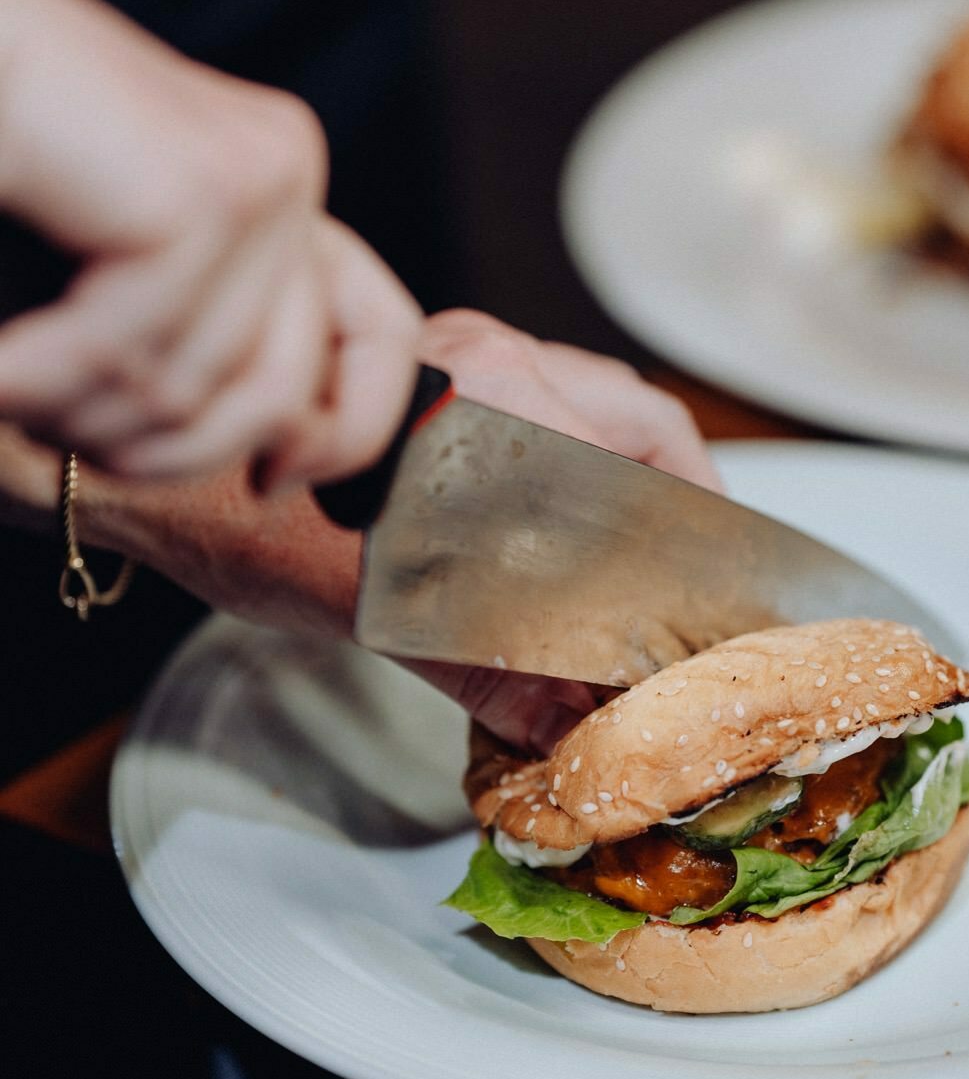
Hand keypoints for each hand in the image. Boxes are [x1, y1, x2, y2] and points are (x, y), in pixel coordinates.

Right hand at [0, 0, 421, 486]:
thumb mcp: (96, 291)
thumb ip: (184, 359)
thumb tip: (288, 467)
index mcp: (267, 188)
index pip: (384, 335)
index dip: (351, 437)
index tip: (272, 488)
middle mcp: (279, 167)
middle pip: (282, 394)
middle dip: (161, 452)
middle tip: (49, 427)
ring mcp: (252, 171)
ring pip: (195, 392)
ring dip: (73, 417)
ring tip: (4, 375)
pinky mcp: (200, 188)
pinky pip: (136, 356)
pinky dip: (38, 382)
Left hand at [6, 313, 720, 756]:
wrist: (144, 460)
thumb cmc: (249, 516)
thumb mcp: (383, 607)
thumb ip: (494, 667)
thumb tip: (576, 728)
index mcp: (502, 404)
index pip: (650, 458)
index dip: (700, 530)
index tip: (714, 598)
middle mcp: (493, 357)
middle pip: (637, 417)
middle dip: (677, 498)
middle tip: (690, 580)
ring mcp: (459, 351)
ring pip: (588, 405)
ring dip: (621, 480)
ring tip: (630, 565)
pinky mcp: (429, 367)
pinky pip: (534, 404)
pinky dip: (564, 466)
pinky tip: (553, 533)